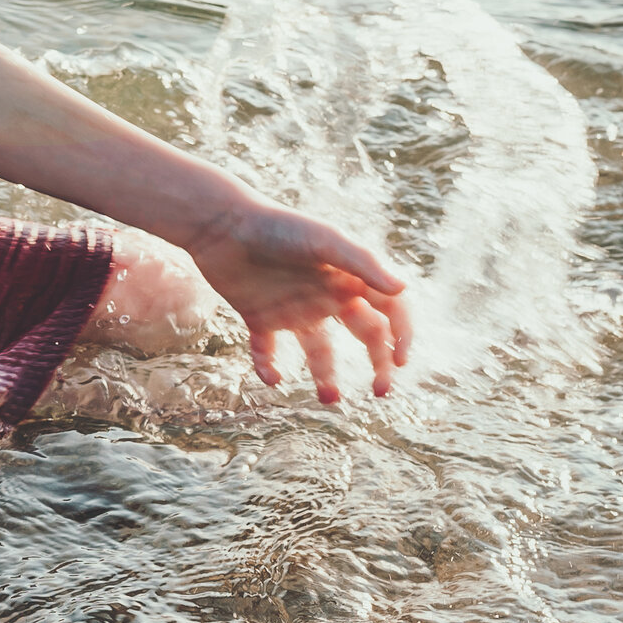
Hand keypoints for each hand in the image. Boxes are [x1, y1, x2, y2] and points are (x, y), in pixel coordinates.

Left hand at [181, 200, 412, 402]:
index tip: (401, 361)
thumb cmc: (277, 226)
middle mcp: (326, 295)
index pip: (388, 309)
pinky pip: (267, 350)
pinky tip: (273, 378)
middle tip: (381, 392)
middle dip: (379, 363)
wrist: (221, 224)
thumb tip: (402, 289)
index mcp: (347, 277)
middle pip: (364, 333)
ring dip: (326, 376)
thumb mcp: (324, 240)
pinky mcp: (259, 316)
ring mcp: (293, 308)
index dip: (401, 335)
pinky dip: (269, 367)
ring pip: (318, 350)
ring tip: (329, 398)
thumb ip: (362, 263)